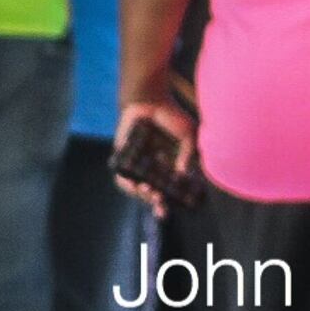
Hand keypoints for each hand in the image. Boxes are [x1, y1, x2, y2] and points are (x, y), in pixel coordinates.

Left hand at [111, 98, 198, 212]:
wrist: (150, 98)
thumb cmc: (172, 117)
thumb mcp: (189, 136)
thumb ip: (187, 155)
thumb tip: (181, 175)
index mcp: (167, 167)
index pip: (168, 191)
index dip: (168, 204)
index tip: (171, 212)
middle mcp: (151, 168)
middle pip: (151, 193)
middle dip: (155, 203)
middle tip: (160, 205)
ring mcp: (136, 163)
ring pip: (135, 187)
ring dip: (141, 194)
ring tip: (149, 192)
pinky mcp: (122, 155)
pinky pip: (121, 173)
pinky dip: (127, 181)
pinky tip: (135, 183)